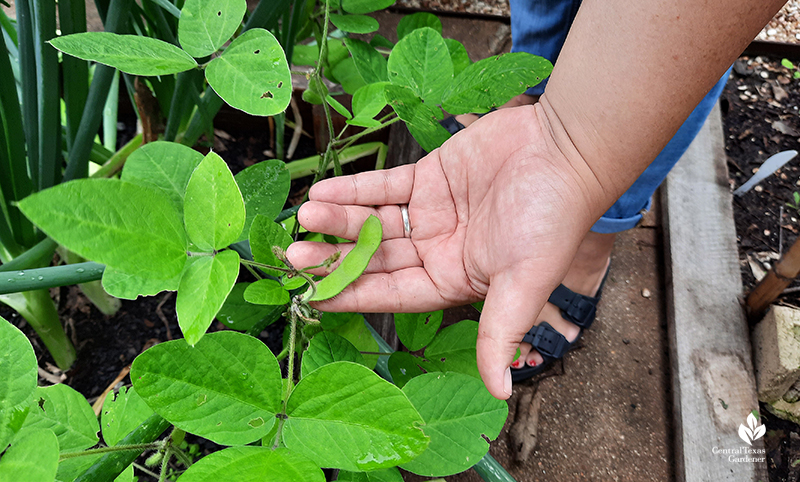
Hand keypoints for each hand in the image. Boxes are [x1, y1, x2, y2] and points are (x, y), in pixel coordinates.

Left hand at [286, 105, 605, 398]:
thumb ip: (500, 334)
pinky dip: (355, 188)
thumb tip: (501, 393)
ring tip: (305, 215)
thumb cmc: (552, 220)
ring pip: (374, 221)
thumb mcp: (523, 283)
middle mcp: (438, 250)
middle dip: (336, 257)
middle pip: (376, 259)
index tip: (312, 295)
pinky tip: (324, 190)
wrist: (567, 150)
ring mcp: (431, 213)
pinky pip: (384, 185)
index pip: (392, 296)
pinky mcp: (430, 176)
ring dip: (339, 220)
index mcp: (454, 281)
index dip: (352, 295)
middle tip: (295, 255)